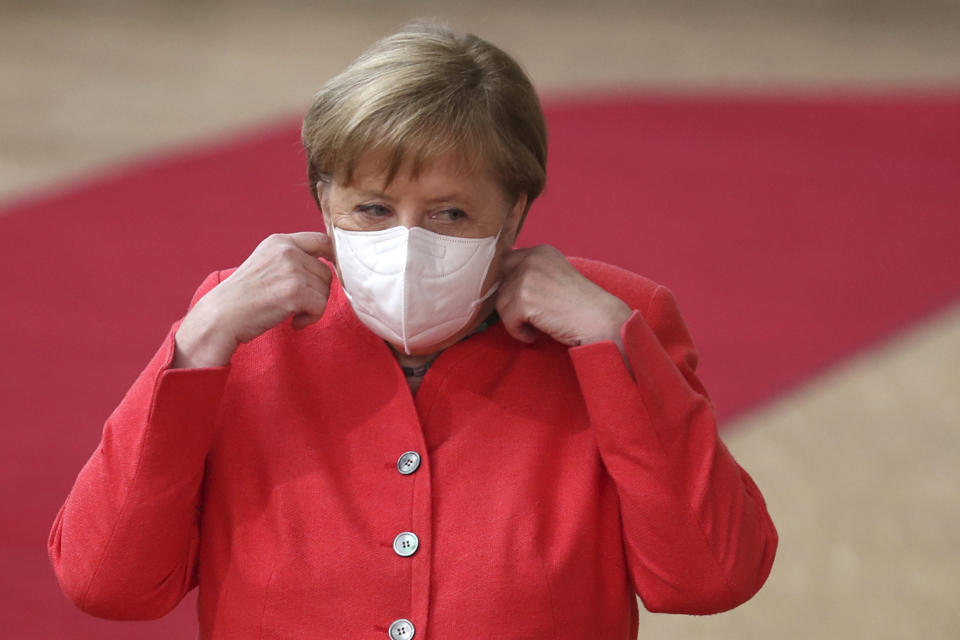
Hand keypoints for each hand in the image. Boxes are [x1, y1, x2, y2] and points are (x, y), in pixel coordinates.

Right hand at [172, 232, 334, 367]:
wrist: (222, 316)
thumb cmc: (244, 297)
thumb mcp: (266, 264)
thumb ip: (293, 259)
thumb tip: (329, 265)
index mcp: (280, 241)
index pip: (322, 240)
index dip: (334, 257)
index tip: (333, 273)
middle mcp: (287, 251)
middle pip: (326, 272)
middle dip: (317, 292)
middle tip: (296, 305)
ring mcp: (292, 270)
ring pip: (325, 291)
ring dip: (313, 307)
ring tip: (291, 313)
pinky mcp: (295, 292)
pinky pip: (321, 307)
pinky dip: (311, 319)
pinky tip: (294, 322)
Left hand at [495, 245, 631, 348]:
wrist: (600, 320)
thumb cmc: (580, 307)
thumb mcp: (555, 278)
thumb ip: (532, 274)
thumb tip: (499, 285)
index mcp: (541, 251)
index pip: (505, 262)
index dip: (508, 284)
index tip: (520, 301)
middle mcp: (532, 259)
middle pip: (501, 284)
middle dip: (512, 304)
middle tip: (532, 317)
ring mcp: (527, 277)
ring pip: (501, 303)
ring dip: (516, 320)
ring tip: (538, 326)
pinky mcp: (524, 299)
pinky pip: (507, 320)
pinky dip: (519, 332)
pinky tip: (535, 333)